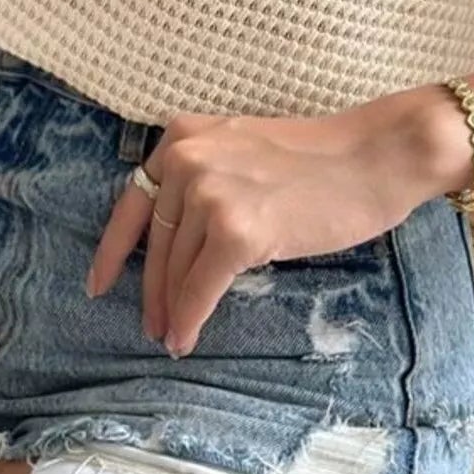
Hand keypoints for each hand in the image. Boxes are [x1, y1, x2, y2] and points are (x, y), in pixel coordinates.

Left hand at [85, 87, 458, 357]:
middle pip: (156, 241)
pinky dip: (190, 318)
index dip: (115, 249)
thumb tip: (178, 240)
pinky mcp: (236, 230)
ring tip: (172, 336)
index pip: (134, 200)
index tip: (98, 282)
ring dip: (171, 309)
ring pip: (176, 268)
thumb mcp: (244, 150)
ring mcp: (209, 193)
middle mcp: (187, 158)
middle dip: (150, 289)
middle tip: (149, 325)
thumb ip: (206, 178)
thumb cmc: (323, 159)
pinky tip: (187, 339)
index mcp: (185, 135)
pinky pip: (200, 288)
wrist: (375, 156)